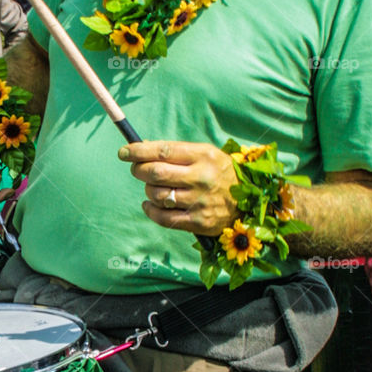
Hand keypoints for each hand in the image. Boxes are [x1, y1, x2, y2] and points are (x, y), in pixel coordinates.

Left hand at [119, 141, 238, 234]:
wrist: (248, 202)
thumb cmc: (218, 173)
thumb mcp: (205, 154)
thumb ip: (176, 153)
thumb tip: (140, 150)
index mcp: (203, 155)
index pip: (163, 151)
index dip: (138, 151)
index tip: (123, 152)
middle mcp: (201, 177)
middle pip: (155, 173)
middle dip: (139, 170)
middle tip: (136, 169)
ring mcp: (199, 201)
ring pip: (157, 195)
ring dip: (147, 190)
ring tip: (152, 187)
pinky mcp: (198, 222)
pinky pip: (163, 218)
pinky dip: (150, 210)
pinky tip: (150, 204)